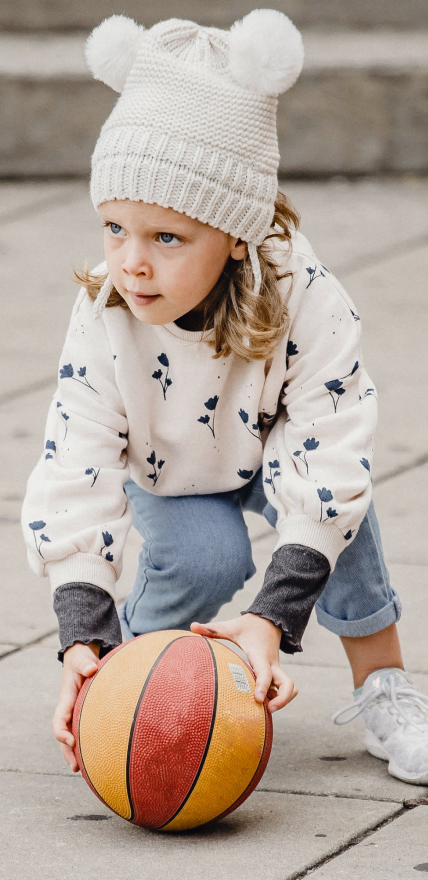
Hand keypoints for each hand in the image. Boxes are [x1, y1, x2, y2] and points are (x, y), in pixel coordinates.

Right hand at [52, 642, 99, 772]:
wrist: (82, 658)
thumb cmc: (82, 659)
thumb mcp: (82, 659)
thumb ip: (85, 664)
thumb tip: (92, 669)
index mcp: (66, 699)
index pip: (59, 719)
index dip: (62, 732)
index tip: (71, 740)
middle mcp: (68, 709)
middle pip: (63, 734)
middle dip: (67, 751)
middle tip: (75, 767)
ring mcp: (75, 713)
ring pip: (71, 735)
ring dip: (73, 752)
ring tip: (81, 770)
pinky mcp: (84, 713)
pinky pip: (81, 731)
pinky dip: (84, 744)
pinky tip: (93, 756)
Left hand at [190, 613, 297, 712]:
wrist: (269, 620)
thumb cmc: (247, 626)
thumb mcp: (230, 626)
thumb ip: (212, 629)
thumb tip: (192, 626)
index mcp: (260, 655)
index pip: (265, 672)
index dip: (262, 685)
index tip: (257, 699)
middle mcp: (272, 665)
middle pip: (289, 685)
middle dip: (282, 700)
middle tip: (267, 709)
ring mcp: (276, 670)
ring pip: (291, 689)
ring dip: (283, 700)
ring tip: (266, 710)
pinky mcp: (276, 674)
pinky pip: (284, 688)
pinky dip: (279, 698)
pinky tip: (264, 704)